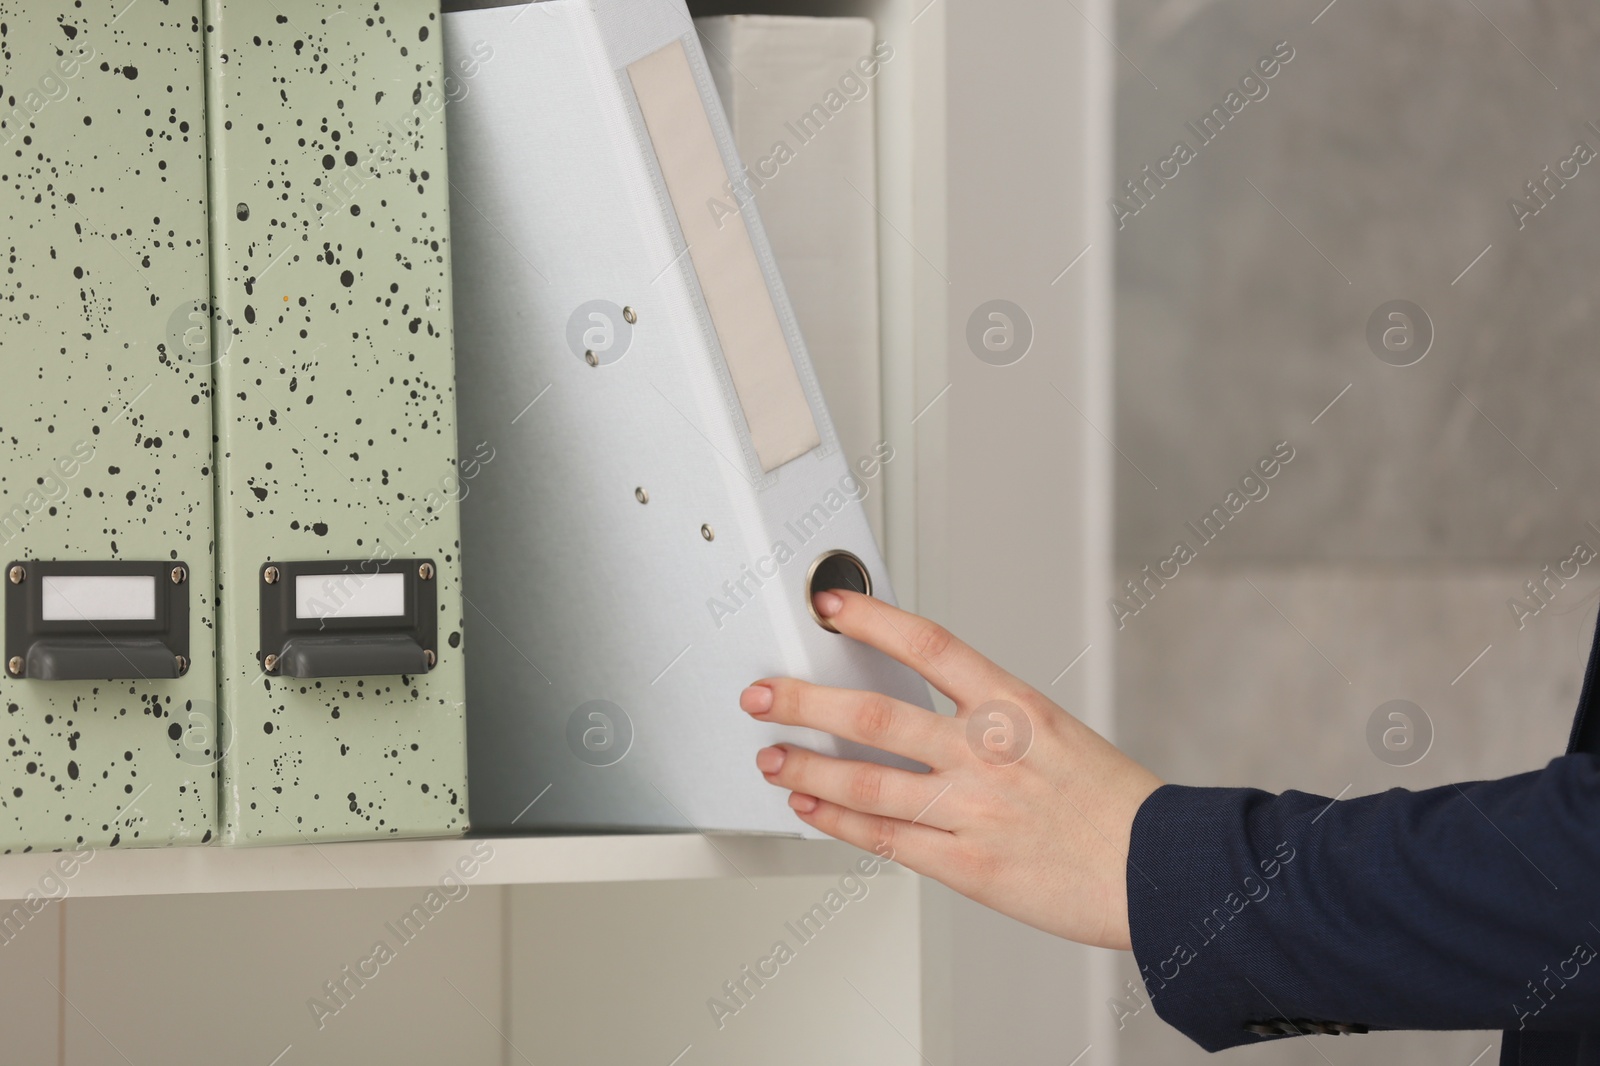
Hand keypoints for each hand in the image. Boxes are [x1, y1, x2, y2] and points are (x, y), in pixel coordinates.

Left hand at [739, 589, 1162, 950]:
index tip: (830, 606)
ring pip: (865, 782)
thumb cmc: (1113, 806)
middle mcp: (987, 753)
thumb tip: (924, 709)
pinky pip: (885, 841)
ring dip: (804, 765)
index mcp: (1015, 708)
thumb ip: (989, 720)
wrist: (1160, 873)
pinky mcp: (966, 866)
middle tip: (762, 692)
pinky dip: (836, 822)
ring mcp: (973, 811)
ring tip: (769, 754)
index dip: (872, 619)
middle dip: (805, 701)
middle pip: (874, 715)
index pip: (929, 644)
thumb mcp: (1056, 734)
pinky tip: (808, 805)